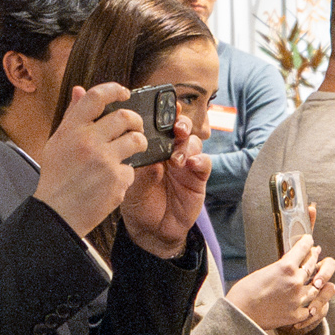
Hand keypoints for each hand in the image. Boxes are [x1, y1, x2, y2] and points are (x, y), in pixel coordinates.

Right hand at [32, 83, 146, 237]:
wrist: (58, 213)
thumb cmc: (57, 177)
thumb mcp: (57, 142)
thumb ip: (72, 116)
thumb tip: (80, 90)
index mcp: (72, 130)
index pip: (96, 97)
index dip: (114, 89)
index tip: (124, 92)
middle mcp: (88, 141)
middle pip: (124, 117)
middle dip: (136, 120)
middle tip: (135, 126)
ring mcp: (104, 161)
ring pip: (137, 140)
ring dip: (139, 143)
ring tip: (133, 149)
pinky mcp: (117, 180)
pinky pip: (132, 168)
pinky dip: (125, 173)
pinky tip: (113, 179)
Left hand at [119, 105, 209, 257]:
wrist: (151, 230)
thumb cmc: (138, 202)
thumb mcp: (131, 184)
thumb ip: (139, 169)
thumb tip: (148, 157)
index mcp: (153, 148)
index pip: (161, 125)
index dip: (166, 113)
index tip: (167, 105)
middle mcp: (171, 151)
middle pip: (182, 128)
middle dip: (181, 123)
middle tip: (176, 128)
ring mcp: (186, 164)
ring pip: (194, 143)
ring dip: (187, 144)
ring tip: (177, 157)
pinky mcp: (197, 178)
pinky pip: (204, 163)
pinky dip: (199, 160)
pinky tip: (191, 164)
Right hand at [230, 237, 334, 334]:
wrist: (241, 315)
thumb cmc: (244, 293)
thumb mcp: (262, 272)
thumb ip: (279, 268)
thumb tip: (287, 267)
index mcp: (285, 267)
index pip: (302, 249)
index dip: (306, 242)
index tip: (308, 240)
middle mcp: (295, 282)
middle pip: (311, 266)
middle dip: (313, 257)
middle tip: (315, 252)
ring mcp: (298, 299)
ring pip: (315, 288)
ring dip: (316, 282)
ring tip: (316, 278)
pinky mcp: (296, 315)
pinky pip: (310, 308)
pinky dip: (310, 305)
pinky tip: (310, 303)